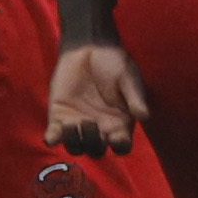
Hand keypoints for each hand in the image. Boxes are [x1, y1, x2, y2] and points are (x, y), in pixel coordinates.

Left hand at [50, 38, 152, 155]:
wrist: (89, 46)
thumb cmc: (114, 62)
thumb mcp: (128, 77)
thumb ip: (135, 97)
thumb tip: (145, 116)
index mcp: (120, 123)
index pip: (121, 146)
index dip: (119, 147)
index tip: (115, 138)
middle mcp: (100, 129)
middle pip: (96, 151)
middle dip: (93, 144)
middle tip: (90, 123)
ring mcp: (78, 125)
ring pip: (76, 148)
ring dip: (74, 143)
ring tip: (73, 124)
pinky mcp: (59, 117)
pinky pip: (55, 136)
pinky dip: (52, 139)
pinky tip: (52, 136)